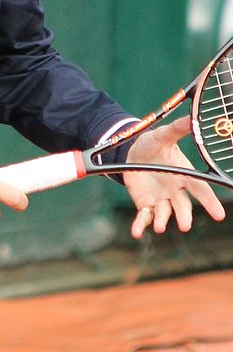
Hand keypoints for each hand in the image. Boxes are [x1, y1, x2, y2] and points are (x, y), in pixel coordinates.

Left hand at [123, 116, 225, 238]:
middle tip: (185, 225)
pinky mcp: (145, 204)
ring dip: (162, 220)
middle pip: (183, 205)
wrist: (131, 153)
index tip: (219, 215)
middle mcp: (174, 190)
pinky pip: (144, 217)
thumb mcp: (162, 136)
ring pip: (165, 213)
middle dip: (184, 216)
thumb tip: (191, 118)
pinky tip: (137, 232)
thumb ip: (176, 129)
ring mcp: (160, 199)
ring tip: (160, 226)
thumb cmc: (151, 145)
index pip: (199, 188)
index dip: (209, 201)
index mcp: (183, 174)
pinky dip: (141, 226)